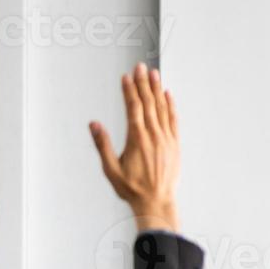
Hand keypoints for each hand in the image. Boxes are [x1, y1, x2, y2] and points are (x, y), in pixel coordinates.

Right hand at [90, 63, 180, 232]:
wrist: (157, 201)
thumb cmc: (133, 188)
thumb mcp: (111, 169)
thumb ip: (102, 145)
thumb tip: (94, 125)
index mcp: (137, 139)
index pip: (133, 107)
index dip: (129, 90)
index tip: (126, 77)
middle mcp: (153, 135)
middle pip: (148, 103)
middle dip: (143, 83)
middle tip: (140, 67)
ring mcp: (166, 138)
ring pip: (162, 108)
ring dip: (157, 89)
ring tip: (154, 74)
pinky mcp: (174, 144)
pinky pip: (173, 120)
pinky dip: (171, 105)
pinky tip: (168, 95)